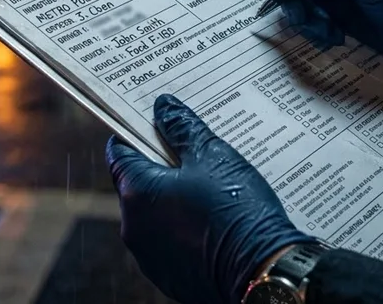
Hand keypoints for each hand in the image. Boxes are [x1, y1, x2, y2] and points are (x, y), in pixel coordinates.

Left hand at [106, 95, 313, 303]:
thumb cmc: (237, 210)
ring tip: (208, 188)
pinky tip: (210, 219)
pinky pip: (168, 242)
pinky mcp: (168, 275)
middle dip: (160, 168)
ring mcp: (149, 255)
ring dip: (171, 200)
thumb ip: (182, 127)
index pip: (119, 153)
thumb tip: (164, 106)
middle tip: (192, 155)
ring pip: (152, 215)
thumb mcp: (213, 156)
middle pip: (136, 184)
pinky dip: (182, 228)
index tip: (154, 125)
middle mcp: (133, 227)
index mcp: (137, 192)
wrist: (263, 270)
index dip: (135, 135)